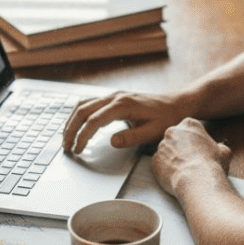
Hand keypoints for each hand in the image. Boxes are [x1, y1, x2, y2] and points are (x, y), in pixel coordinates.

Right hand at [63, 90, 192, 153]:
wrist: (177, 104)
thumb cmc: (167, 118)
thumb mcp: (153, 132)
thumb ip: (132, 137)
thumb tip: (111, 142)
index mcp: (123, 105)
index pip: (94, 120)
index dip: (83, 136)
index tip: (78, 150)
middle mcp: (115, 96)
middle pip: (83, 110)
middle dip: (71, 129)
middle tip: (66, 147)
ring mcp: (114, 95)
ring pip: (83, 104)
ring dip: (72, 120)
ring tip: (67, 137)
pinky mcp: (114, 97)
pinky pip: (90, 102)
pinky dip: (79, 114)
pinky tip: (77, 125)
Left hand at [152, 118, 231, 196]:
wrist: (197, 181)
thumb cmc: (212, 165)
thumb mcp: (224, 152)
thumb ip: (218, 146)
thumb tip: (219, 149)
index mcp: (189, 125)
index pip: (190, 129)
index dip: (195, 141)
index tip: (199, 150)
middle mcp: (172, 132)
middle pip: (176, 139)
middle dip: (181, 148)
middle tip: (191, 161)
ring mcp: (161, 146)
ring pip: (167, 152)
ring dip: (173, 159)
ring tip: (184, 171)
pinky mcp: (154, 161)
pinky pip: (159, 164)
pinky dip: (165, 169)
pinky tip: (176, 176)